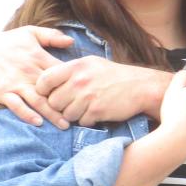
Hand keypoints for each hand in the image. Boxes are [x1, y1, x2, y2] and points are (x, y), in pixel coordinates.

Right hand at [0, 26, 73, 126]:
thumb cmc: (7, 43)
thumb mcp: (29, 33)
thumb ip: (51, 36)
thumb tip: (71, 41)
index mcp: (39, 57)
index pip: (62, 72)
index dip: (74, 83)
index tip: (86, 93)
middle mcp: (29, 71)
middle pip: (53, 90)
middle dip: (67, 103)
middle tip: (81, 115)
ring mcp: (16, 83)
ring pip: (37, 100)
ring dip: (51, 114)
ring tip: (64, 125)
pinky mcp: (3, 93)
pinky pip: (16, 106)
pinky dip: (27, 114)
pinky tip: (38, 123)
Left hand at [36, 56, 170, 126]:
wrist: (141, 86)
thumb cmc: (114, 75)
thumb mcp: (91, 64)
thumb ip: (70, 71)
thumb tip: (47, 81)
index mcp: (75, 66)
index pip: (44, 80)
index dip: (43, 90)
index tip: (50, 93)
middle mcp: (79, 81)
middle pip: (53, 101)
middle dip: (60, 106)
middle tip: (71, 104)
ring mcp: (88, 97)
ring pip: (66, 115)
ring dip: (74, 115)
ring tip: (86, 108)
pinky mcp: (97, 111)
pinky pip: (82, 122)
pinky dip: (88, 120)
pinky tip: (97, 112)